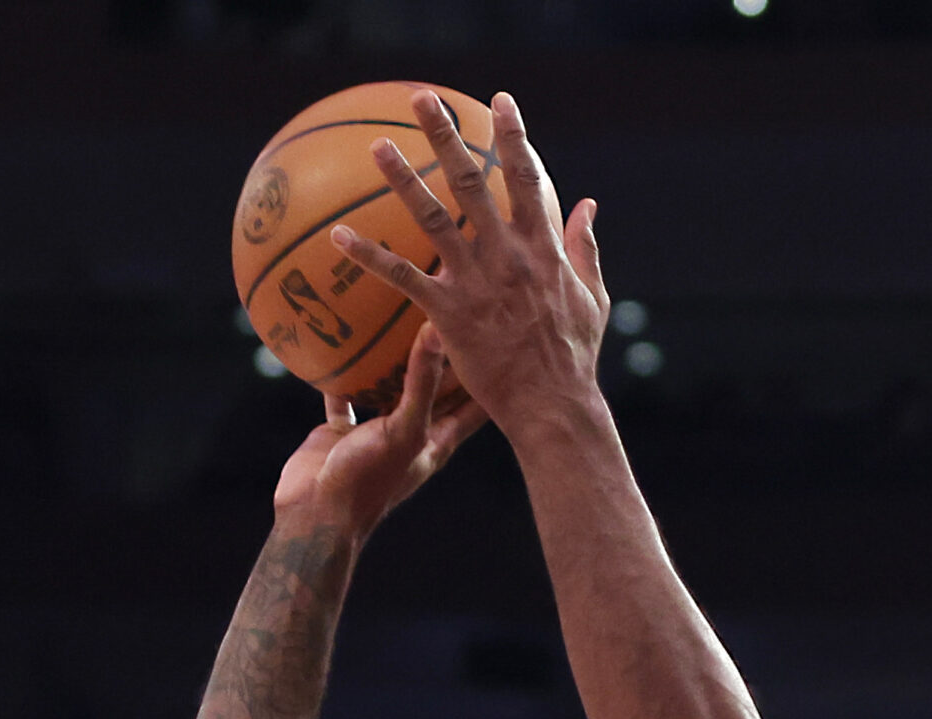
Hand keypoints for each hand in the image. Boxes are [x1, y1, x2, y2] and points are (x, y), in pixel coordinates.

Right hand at [274, 325, 488, 534]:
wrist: (316, 516)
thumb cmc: (368, 479)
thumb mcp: (403, 428)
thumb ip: (421, 383)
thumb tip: (437, 330)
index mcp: (437, 441)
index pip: (474, 404)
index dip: (489, 377)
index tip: (503, 342)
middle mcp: (412, 435)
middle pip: (436, 391)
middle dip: (445, 359)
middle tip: (455, 319)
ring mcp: (377, 433)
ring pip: (390, 390)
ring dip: (393, 362)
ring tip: (400, 320)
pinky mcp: (343, 432)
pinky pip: (345, 396)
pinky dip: (342, 375)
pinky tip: (339, 343)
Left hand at [329, 89, 611, 440]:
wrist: (553, 405)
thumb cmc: (574, 357)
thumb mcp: (594, 297)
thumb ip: (584, 247)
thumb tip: (587, 205)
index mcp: (544, 248)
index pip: (529, 179)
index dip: (515, 136)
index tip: (501, 102)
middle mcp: (508, 255)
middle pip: (474, 181)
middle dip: (448, 136)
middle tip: (424, 99)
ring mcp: (477, 281)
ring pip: (433, 217)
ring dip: (403, 178)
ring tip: (377, 145)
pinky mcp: (448, 312)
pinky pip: (401, 277)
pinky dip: (368, 254)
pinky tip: (337, 235)